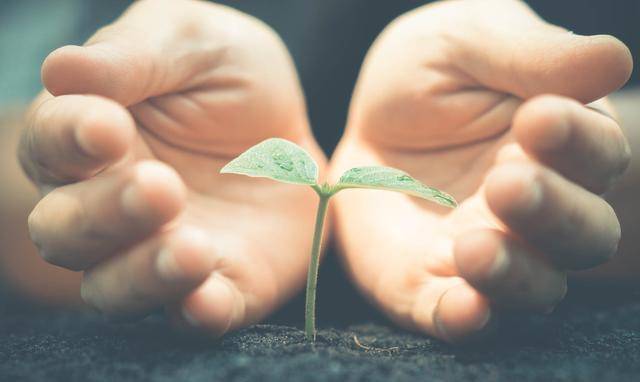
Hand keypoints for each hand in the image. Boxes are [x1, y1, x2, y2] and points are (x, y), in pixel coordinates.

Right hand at [19, 0, 324, 335]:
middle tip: (159, 186)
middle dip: (105, 214)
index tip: (108, 126)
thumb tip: (62, 69)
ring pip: (114, 287)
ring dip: (143, 275)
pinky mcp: (218, 284)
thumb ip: (135, 56)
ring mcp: (159, 252)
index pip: (51, 144)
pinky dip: (196, 312)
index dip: (68, 138)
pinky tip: (208, 299)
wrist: (294, 131)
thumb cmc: (232, 78)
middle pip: (67, 230)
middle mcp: (109, 205)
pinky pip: (193, 315)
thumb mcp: (193, 42)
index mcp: (91, 137)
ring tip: (190, 248)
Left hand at [330, 0, 631, 341]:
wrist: (370, 122)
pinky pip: (458, 314)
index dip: (576, 141)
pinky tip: (462, 309)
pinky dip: (465, 318)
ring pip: (532, 285)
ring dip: (514, 274)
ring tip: (476, 248)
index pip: (593, 153)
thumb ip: (529, 55)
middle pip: (580, 232)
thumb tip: (612, 58)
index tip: (538, 117)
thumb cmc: (429, 74)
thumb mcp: (467, 42)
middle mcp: (536, 207)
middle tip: (508, 183)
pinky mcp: (430, 284)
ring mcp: (487, 250)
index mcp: (557, 144)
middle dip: (551, 212)